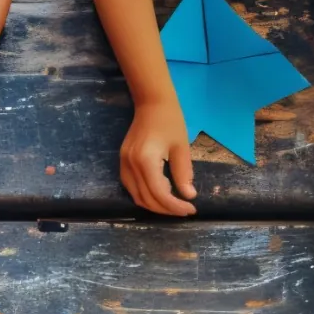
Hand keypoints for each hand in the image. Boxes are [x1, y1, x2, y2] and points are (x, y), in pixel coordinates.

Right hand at [119, 97, 196, 216]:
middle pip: (146, 198)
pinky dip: (145, 196)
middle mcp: (130, 165)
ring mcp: (123, 164)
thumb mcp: (181, 147)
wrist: (151, 103)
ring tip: (173, 205)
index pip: (159, 193)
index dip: (175, 206)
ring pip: (137, 196)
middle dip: (166, 209)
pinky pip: (131, 187)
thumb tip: (188, 196)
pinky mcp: (122, 162)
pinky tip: (160, 194)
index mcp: (146, 160)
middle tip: (184, 210)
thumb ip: (183, 173)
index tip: (191, 209)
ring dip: (155, 205)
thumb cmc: (170, 121)